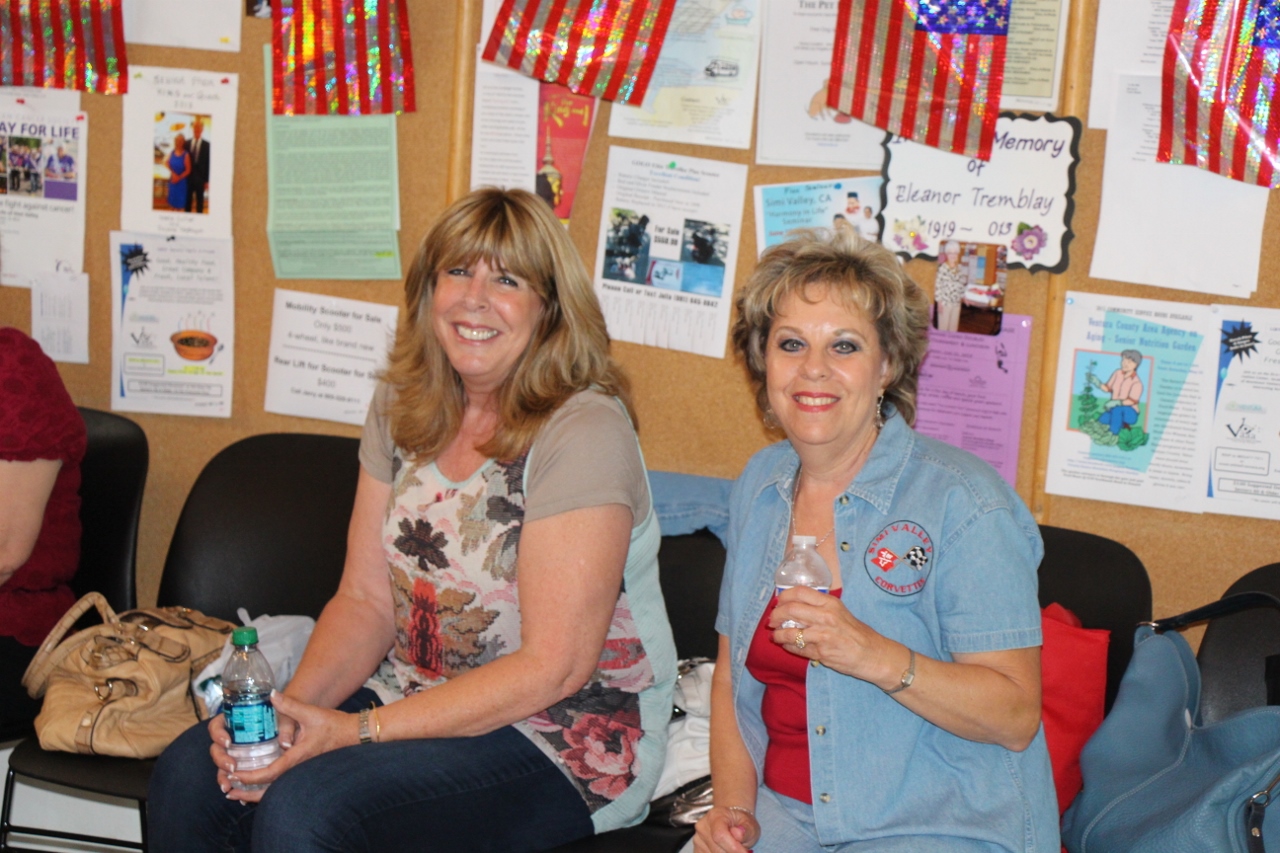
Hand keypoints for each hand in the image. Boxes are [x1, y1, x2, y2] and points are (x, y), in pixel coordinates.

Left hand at [209, 691, 357, 802]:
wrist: (354, 734)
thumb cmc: (334, 724)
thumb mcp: (311, 712)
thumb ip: (289, 704)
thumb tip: (271, 694)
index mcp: (297, 757)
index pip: (269, 773)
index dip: (249, 776)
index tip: (234, 773)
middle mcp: (297, 769)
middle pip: (268, 792)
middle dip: (246, 793)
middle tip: (228, 789)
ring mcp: (301, 773)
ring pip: (274, 792)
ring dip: (255, 795)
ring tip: (237, 793)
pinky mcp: (303, 771)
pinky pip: (281, 786)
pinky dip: (266, 790)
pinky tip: (257, 786)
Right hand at [693, 805, 759, 852]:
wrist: (731, 821)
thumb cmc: (741, 823)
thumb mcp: (749, 823)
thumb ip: (746, 830)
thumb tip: (738, 834)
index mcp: (715, 815)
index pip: (720, 835)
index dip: (733, 847)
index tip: (746, 852)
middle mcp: (703, 826)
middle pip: (717, 850)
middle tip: (744, 850)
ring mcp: (698, 839)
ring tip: (733, 848)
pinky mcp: (697, 849)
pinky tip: (726, 850)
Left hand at [769, 586, 897, 686]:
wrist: (872, 654)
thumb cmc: (855, 632)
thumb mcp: (839, 611)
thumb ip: (818, 606)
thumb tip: (791, 604)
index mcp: (830, 603)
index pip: (799, 592)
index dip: (783, 596)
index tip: (777, 603)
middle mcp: (825, 616)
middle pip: (790, 610)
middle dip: (776, 615)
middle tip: (772, 621)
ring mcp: (823, 635)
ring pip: (790, 632)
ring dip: (778, 635)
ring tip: (775, 636)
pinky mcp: (821, 653)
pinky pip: (797, 649)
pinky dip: (788, 647)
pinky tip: (787, 645)